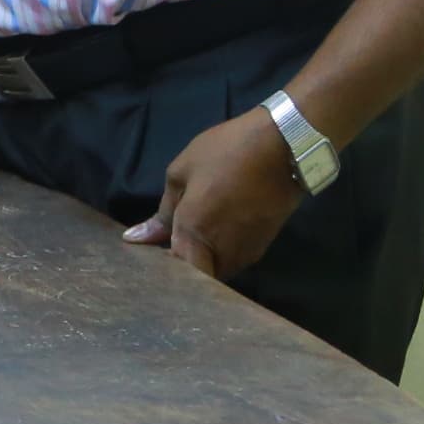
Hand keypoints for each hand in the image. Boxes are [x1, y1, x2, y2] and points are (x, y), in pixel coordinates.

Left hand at [128, 108, 307, 279]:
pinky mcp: (262, 247)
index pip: (176, 274)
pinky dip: (219, 252)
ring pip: (217, 270)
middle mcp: (222, 253)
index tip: (149, 258)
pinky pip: (233, 259)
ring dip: (202, 259)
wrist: (285, 148)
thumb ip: (162, 213)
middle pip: (197, 276)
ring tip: (187, 237)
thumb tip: (137, 238)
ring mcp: (246, 253)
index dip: (161, 271)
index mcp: (195, 234)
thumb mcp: (182, 173)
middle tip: (167, 246)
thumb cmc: (226, 154)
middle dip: (182, 265)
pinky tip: (212, 232)